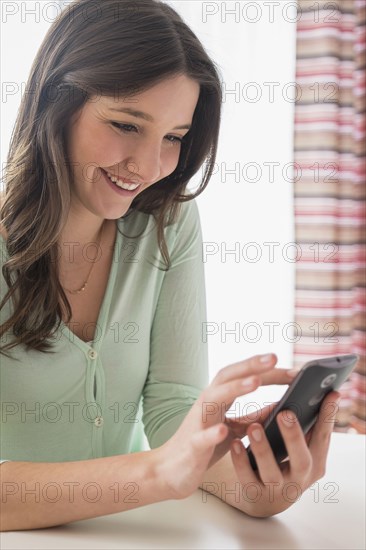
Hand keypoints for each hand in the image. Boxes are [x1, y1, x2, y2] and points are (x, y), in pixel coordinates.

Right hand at [155, 353, 295, 499]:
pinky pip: (200, 437)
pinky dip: (211, 432)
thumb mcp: (235, 429)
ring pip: (213, 398)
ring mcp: (197, 422)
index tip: (294, 371)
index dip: (268, 371)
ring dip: (235, 388)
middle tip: (274, 357)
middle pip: (228, 377)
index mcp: (219, 398)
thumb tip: (284, 407)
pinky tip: (223, 430)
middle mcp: (207, 403)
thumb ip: (255, 417)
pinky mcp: (191, 445)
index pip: (244, 376)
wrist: (171, 470)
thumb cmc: (205, 446)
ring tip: (256, 382)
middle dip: (250, 366)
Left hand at [227, 390, 340, 516]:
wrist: (264, 499)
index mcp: (314, 462)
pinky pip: (247, 477)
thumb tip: (319, 394)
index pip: (323, 438)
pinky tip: (235, 442)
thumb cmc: (285, 464)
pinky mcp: (254, 493)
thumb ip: (306, 427)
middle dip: (293, 436)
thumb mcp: (301, 449)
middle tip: (284, 413)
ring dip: (263, 449)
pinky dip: (241, 460)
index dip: (327, 417)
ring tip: (254, 427)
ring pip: (271, 472)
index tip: (328, 394)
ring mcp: (277, 489)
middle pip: (301, 460)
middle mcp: (299, 478)